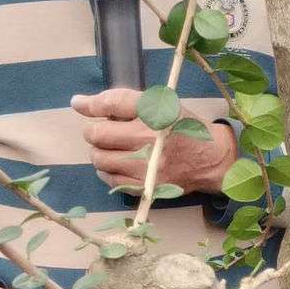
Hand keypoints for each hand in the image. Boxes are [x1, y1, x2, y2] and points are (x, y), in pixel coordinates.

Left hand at [70, 88, 238, 194]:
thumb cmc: (182, 127)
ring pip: (100, 159)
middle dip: (93, 131)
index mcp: (156, 112)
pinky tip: (117, 164)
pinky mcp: (147, 186)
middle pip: (99, 134)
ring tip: (111, 149)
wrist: (210, 159)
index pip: (114, 102)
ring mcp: (147, 166)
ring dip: (99, 152)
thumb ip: (124, 103)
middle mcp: (150, 138)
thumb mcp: (161, 105)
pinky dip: (107, 171)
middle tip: (101, 131)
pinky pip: (110, 179)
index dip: (91, 103)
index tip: (79, 104)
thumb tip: (80, 104)